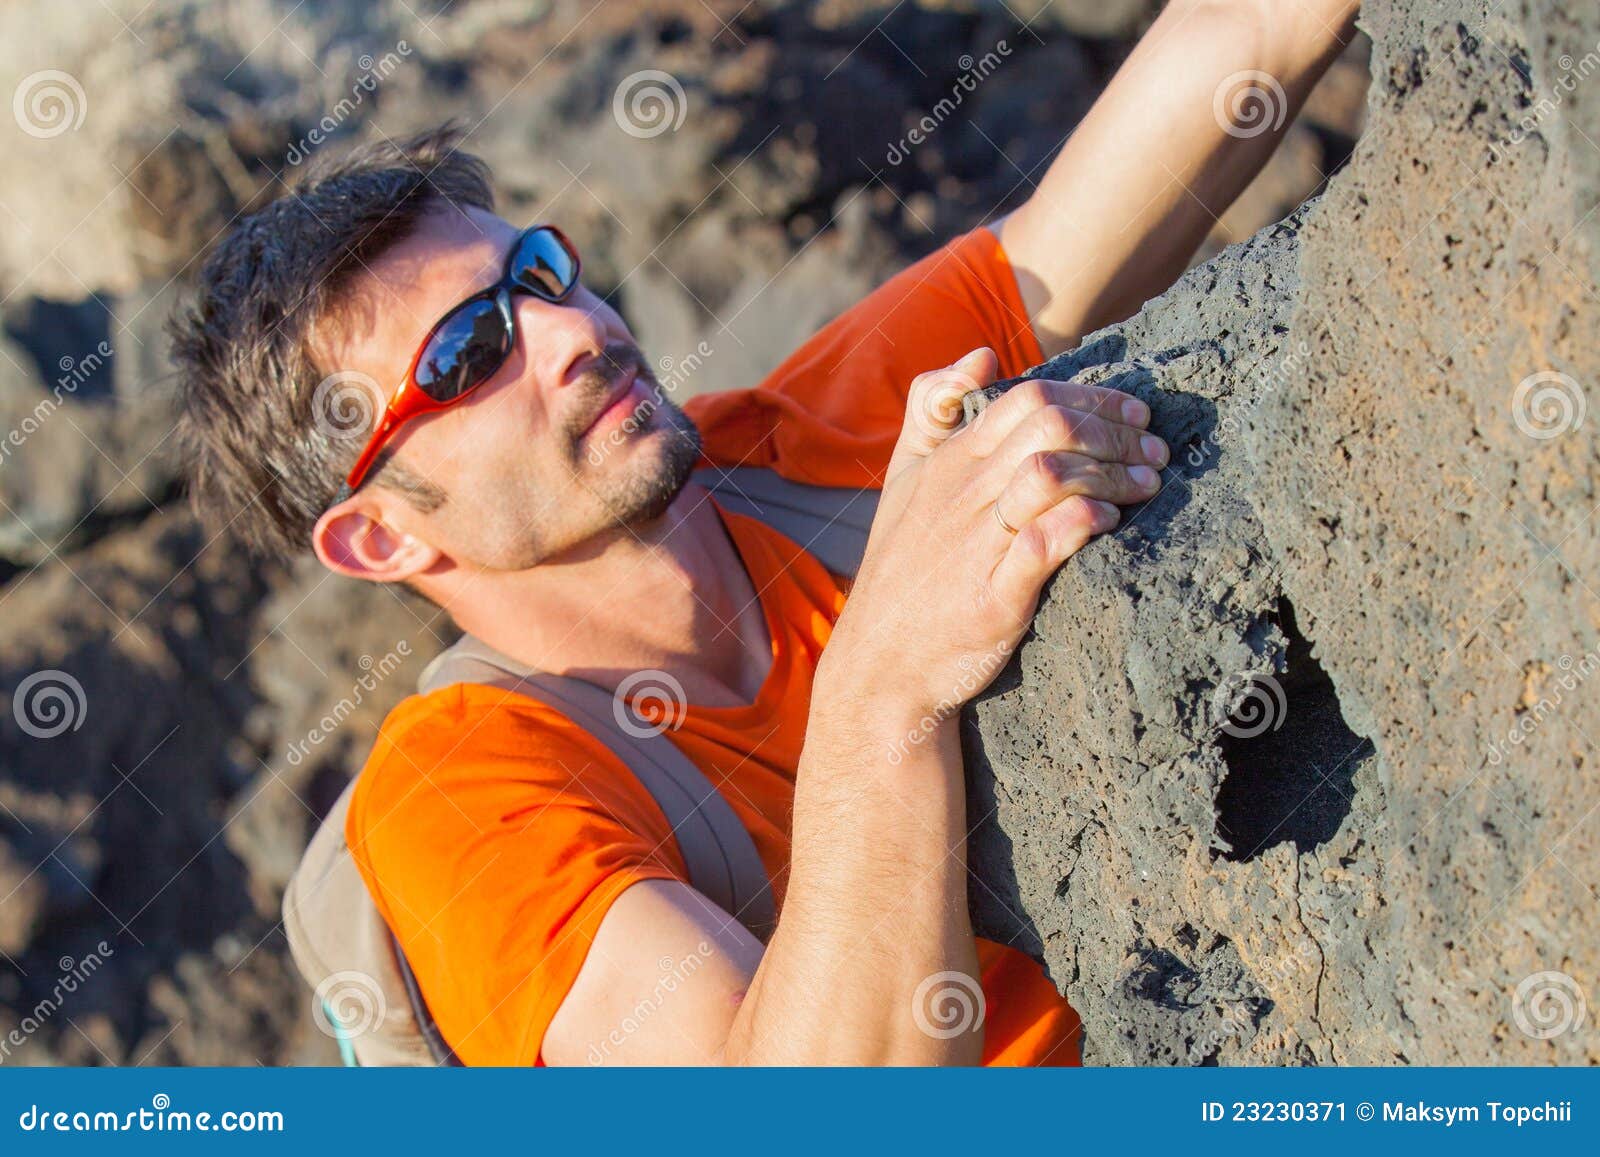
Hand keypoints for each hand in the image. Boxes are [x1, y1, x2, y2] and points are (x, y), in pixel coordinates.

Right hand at [820, 347, 1165, 721]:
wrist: (881, 663)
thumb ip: (931, 410)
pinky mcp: (993, 598)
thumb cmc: (903, 568)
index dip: (1092, 397)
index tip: (1134, 413)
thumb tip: (980, 353)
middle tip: (1156, 450)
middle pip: (1050, 427)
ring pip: (1052, 475)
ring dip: (1112, 472)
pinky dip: (1086, 522)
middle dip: (1116, 431)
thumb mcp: (904, 480)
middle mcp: (962, 494)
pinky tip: (1112, 525)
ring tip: (1147, 485)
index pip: (1029, 398)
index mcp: (948, 461)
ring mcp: (977, 545)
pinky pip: (1045, 543)